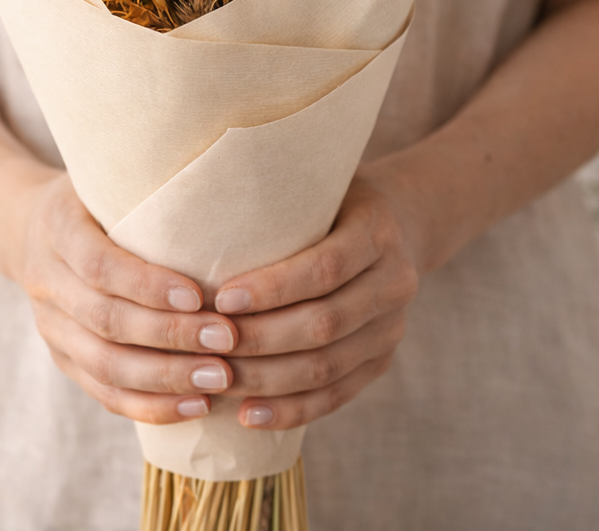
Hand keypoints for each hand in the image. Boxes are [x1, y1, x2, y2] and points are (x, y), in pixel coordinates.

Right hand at [16, 172, 239, 423]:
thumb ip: (150, 189)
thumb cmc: (94, 198)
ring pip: (105, 365)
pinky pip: (104, 392)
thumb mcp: (109, 179)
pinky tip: (196, 406)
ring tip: (220, 378)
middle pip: (106, 320)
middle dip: (171, 335)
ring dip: (167, 377)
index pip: (99, 264)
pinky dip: (151, 405)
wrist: (27, 227)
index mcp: (58, 228)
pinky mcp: (63, 358)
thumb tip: (222, 193)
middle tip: (227, 339)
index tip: (199, 294)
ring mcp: (51, 326)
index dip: (147, 284)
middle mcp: (46, 280)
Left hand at [213, 171, 420, 429]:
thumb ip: (276, 198)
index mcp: (377, 232)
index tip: (221, 298)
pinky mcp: (383, 359)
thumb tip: (194, 212)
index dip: (273, 288)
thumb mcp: (317, 183)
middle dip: (260, 340)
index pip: (324, 267)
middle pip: (324, 324)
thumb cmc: (335, 199)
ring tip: (218, 380)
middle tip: (206, 345)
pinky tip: (249, 415)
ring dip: (268, 380)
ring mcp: (393, 327)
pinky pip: (338, 395)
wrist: (404, 223)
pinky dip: (292, 409)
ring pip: (328, 366)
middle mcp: (394, 281)